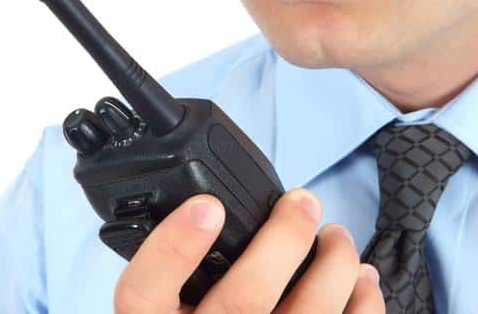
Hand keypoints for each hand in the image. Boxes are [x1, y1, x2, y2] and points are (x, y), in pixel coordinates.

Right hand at [113, 188, 384, 312]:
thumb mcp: (159, 305)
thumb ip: (167, 272)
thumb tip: (198, 211)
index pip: (142, 291)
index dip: (175, 244)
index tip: (207, 206)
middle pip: (243, 301)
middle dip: (283, 240)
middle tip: (303, 203)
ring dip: (334, 268)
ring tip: (337, 236)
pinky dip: (363, 306)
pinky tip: (363, 281)